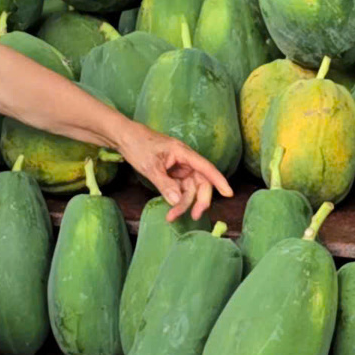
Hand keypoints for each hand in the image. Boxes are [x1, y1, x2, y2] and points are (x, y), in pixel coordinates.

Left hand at [112, 123, 234, 221]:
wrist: (125, 138)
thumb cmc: (138, 145)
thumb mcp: (150, 167)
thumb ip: (165, 184)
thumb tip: (177, 201)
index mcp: (184, 153)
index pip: (206, 168)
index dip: (219, 180)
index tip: (229, 193)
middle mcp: (185, 161)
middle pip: (201, 182)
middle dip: (199, 200)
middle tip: (193, 216)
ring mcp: (179, 168)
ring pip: (190, 189)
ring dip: (184, 204)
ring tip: (172, 216)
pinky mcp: (172, 174)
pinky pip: (180, 189)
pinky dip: (177, 200)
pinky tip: (170, 209)